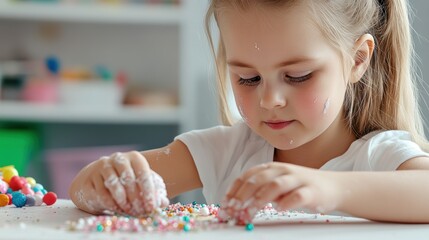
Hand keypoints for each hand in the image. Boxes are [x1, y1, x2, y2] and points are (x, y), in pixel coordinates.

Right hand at [69, 151, 168, 215]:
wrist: (98, 178)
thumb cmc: (125, 181)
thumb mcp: (141, 183)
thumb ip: (154, 192)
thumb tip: (163, 202)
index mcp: (134, 158)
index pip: (143, 173)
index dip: (149, 192)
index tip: (152, 207)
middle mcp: (117, 159)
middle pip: (128, 178)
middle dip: (135, 198)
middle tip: (140, 211)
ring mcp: (101, 167)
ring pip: (113, 184)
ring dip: (122, 200)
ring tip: (129, 211)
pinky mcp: (89, 178)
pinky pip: (100, 193)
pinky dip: (110, 204)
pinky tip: (117, 210)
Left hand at [222, 162, 341, 221]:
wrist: (333, 186)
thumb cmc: (301, 187)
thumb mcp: (277, 185)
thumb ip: (260, 191)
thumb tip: (238, 204)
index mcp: (272, 168)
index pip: (248, 176)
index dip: (235, 189)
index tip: (226, 203)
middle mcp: (283, 171)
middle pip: (259, 179)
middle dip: (243, 194)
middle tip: (234, 208)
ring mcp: (298, 179)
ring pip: (276, 185)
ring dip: (261, 197)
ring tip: (251, 209)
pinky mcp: (312, 191)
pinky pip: (299, 195)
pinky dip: (288, 202)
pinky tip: (280, 209)